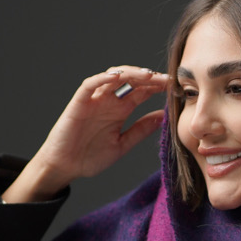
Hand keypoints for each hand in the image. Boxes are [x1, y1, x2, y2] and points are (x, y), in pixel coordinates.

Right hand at [2, 66, 167, 201]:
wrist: (64, 167)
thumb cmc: (89, 157)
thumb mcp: (122, 144)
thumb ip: (141, 130)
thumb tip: (164, 117)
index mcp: (120, 110)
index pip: (142, 92)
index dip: (158, 87)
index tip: (176, 88)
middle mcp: (108, 101)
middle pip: (131, 81)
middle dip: (149, 78)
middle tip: (167, 79)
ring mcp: (94, 99)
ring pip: (113, 77)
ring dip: (131, 73)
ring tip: (148, 75)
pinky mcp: (78, 102)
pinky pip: (90, 84)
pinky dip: (102, 78)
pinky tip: (117, 77)